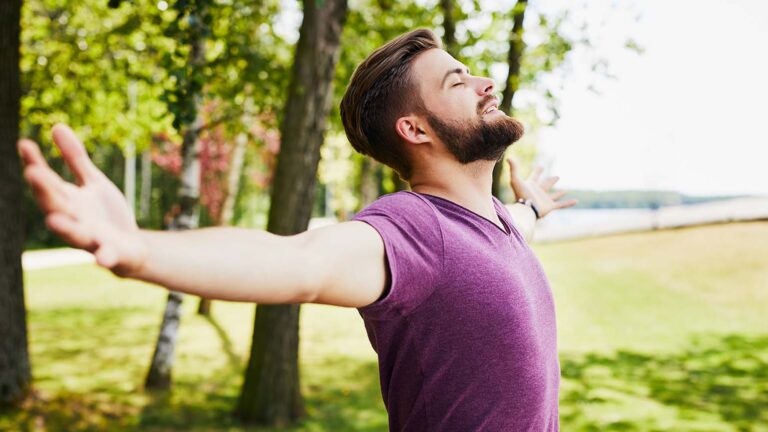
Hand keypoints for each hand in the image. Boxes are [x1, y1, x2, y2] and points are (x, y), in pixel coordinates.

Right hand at [18, 124, 145, 275]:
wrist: (131, 246)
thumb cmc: (105, 214)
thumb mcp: (93, 182)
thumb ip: (75, 159)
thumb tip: (57, 125)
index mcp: (67, 201)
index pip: (47, 181)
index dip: (35, 164)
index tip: (24, 144)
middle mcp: (73, 220)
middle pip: (55, 206)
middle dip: (44, 191)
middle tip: (33, 173)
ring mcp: (90, 239)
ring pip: (73, 235)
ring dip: (64, 228)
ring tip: (53, 220)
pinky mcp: (111, 254)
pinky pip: (106, 257)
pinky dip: (104, 257)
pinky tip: (102, 258)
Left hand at [506, 158, 577, 218]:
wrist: (526, 209)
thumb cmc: (521, 195)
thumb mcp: (515, 180)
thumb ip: (513, 169)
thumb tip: (508, 158)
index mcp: (531, 185)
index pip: (535, 176)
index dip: (538, 171)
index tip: (541, 166)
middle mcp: (538, 192)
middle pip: (546, 185)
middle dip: (551, 181)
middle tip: (557, 177)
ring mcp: (544, 200)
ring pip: (554, 195)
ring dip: (560, 193)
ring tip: (566, 190)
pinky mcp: (550, 206)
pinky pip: (561, 205)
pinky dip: (568, 203)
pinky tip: (576, 201)